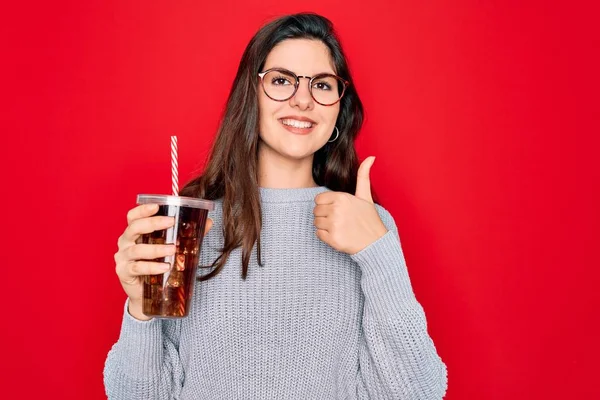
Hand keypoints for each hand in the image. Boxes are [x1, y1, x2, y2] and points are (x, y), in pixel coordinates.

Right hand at [114, 203, 212, 319]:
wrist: (146, 293)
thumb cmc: (157, 264)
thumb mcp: (171, 247)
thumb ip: (188, 235)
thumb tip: (209, 222)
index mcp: (134, 232)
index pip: (133, 216)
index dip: (143, 209)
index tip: (157, 205)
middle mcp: (125, 242)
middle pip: (134, 228)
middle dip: (153, 223)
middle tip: (171, 222)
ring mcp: (122, 258)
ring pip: (137, 249)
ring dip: (156, 248)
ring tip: (172, 249)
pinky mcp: (124, 273)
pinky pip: (137, 268)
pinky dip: (152, 267)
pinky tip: (165, 267)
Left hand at [313, 156, 387, 254]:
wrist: (376, 243)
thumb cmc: (369, 219)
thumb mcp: (365, 196)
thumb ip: (363, 176)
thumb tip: (371, 157)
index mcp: (342, 198)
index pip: (318, 199)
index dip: (326, 205)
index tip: (337, 210)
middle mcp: (337, 210)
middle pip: (316, 211)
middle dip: (325, 216)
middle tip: (340, 220)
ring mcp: (334, 225)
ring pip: (316, 222)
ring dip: (325, 226)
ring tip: (340, 228)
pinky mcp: (332, 239)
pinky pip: (318, 234)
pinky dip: (325, 236)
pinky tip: (338, 235)